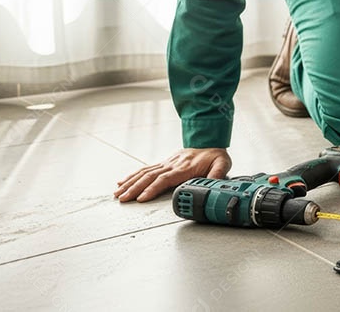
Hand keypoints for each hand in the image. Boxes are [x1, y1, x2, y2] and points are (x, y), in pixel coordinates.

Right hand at [114, 148, 231, 202]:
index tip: (141, 198)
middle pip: (149, 177)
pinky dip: (132, 176)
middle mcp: (171, 165)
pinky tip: (122, 182)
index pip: (165, 179)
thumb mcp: (222, 163)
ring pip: (144, 173)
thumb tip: (213, 184)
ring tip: (117, 194)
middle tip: (123, 199)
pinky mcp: (163, 163)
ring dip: (130, 183)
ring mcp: (166, 163)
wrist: (209, 140)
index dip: (152, 189)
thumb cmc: (214, 155)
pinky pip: (145, 169)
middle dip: (134, 189)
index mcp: (184, 168)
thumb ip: (218, 174)